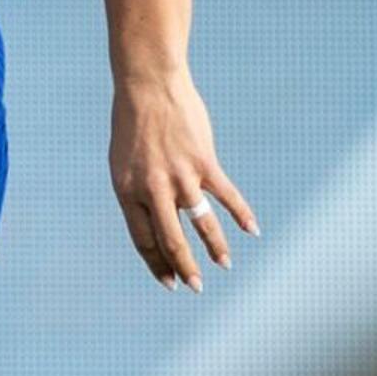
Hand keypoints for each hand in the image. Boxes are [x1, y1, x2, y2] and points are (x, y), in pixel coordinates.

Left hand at [110, 69, 258, 288]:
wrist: (148, 87)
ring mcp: (180, 176)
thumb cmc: (133, 126)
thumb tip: (157, 218)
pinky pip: (226, 195)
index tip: (169, 282)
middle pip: (170, 239)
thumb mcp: (124, 163)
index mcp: (127, 191)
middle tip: (195, 288)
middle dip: (183, 267)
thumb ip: (139, 191)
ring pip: (200, 222)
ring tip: (224, 266)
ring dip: (215, 247)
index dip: (157, 264)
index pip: (143, 239)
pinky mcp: (204, 162)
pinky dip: (241, 214)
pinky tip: (252, 230)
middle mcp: (152, 189)